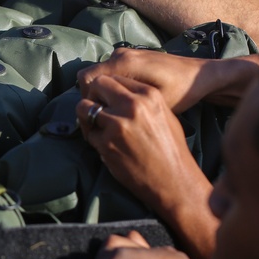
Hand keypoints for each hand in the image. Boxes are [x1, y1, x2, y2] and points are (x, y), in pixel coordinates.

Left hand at [77, 76, 196, 210]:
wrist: (174, 181)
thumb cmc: (171, 149)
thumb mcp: (164, 114)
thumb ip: (141, 100)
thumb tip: (117, 93)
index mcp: (148, 94)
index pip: (114, 78)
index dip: (107, 89)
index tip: (106, 100)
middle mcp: (132, 105)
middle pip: (97, 85)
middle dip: (92, 96)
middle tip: (95, 110)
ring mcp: (117, 124)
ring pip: (84, 108)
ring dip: (86, 118)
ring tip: (96, 128)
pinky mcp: (106, 143)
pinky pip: (89, 134)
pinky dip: (94, 140)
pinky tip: (106, 147)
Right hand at [78, 49, 258, 112]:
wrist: (202, 75)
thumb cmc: (182, 91)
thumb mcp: (153, 102)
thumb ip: (124, 103)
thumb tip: (99, 113)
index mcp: (124, 63)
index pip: (86, 79)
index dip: (88, 99)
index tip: (100, 115)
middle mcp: (121, 54)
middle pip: (90, 77)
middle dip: (94, 97)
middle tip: (107, 115)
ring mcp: (126, 53)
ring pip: (100, 75)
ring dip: (103, 92)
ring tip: (117, 109)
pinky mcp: (131, 57)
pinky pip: (111, 72)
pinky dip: (112, 85)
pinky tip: (126, 98)